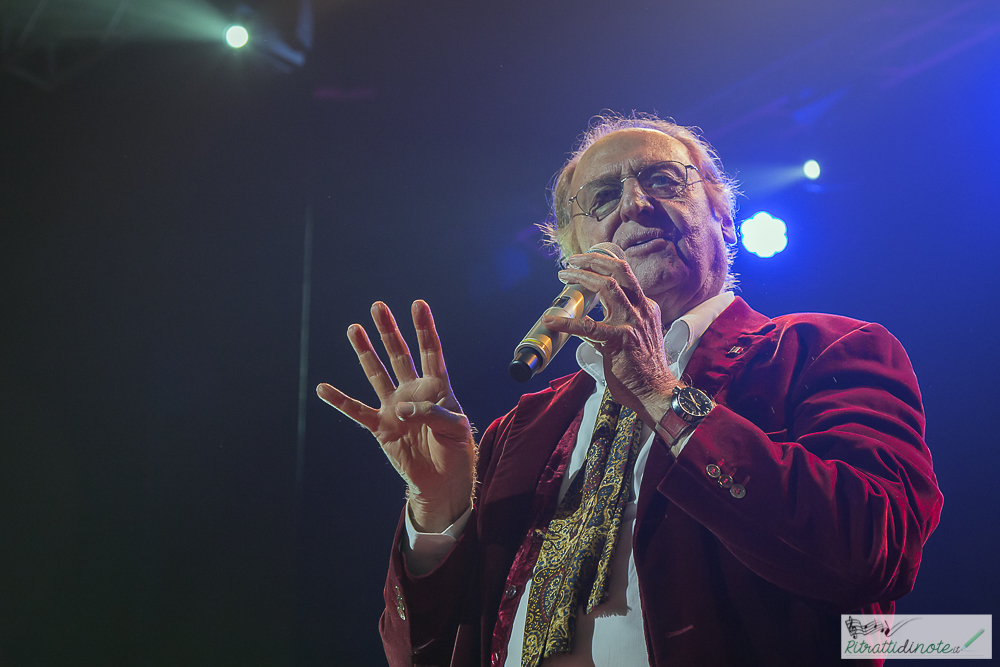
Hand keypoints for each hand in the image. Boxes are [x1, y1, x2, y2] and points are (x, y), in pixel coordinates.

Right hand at [316, 300, 474, 532]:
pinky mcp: (381, 427)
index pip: (431, 352)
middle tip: (378, 306)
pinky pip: (357, 411)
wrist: (441, 481)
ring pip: (377, 374)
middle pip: (399, 355)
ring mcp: (394, 408)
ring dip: (366, 352)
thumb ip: (433, 415)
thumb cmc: (456, 451)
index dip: (424, 328)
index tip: (418, 304)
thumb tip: (401, 409)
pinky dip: (339, 401)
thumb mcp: (456, 431)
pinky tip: (322, 388)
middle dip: (389, 331)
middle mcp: (413, 392)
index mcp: (437, 388)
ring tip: (354, 328)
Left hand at [543, 253, 677, 423]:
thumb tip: (592, 322)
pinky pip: (588, 327)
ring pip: (607, 287)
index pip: (626, 275)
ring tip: (564, 275)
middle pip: (619, 271)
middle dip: (593, 260)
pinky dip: (566, 322)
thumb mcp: (640, 337)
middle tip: (572, 261)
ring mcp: (632, 323)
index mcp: (646, 307)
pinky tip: (551, 320)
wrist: (656, 391)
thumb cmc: (645, 369)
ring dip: (582, 277)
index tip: (587, 260)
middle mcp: (642, 310)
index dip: (605, 263)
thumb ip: (621, 324)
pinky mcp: (619, 340)